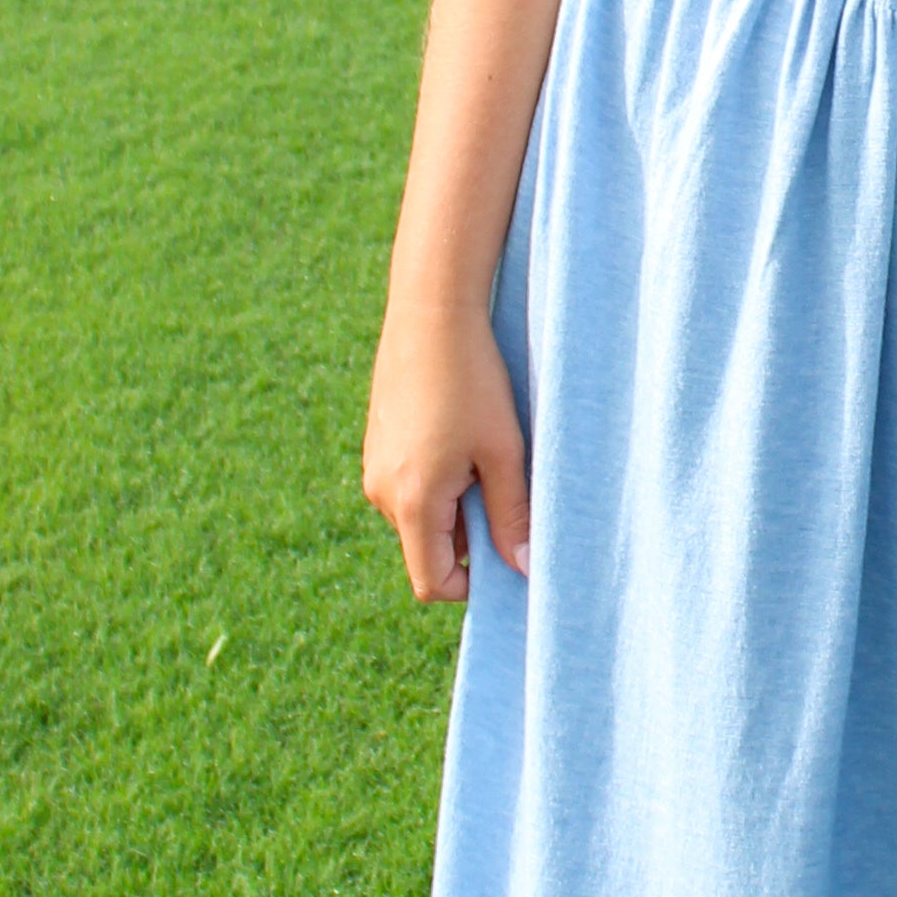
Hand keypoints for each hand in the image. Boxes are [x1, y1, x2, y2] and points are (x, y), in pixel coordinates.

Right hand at [363, 305, 531, 602]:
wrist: (431, 311)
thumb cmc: (474, 381)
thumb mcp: (504, 452)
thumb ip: (512, 515)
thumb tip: (523, 568)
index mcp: (412, 502)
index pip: (432, 583)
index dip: (472, 585)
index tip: (507, 551)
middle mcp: (382, 492)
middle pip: (428, 548)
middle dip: (469, 535)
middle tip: (503, 485)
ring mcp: (374, 466)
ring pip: (421, 515)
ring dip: (455, 502)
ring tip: (482, 451)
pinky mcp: (377, 444)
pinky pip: (410, 485)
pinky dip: (438, 477)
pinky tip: (461, 432)